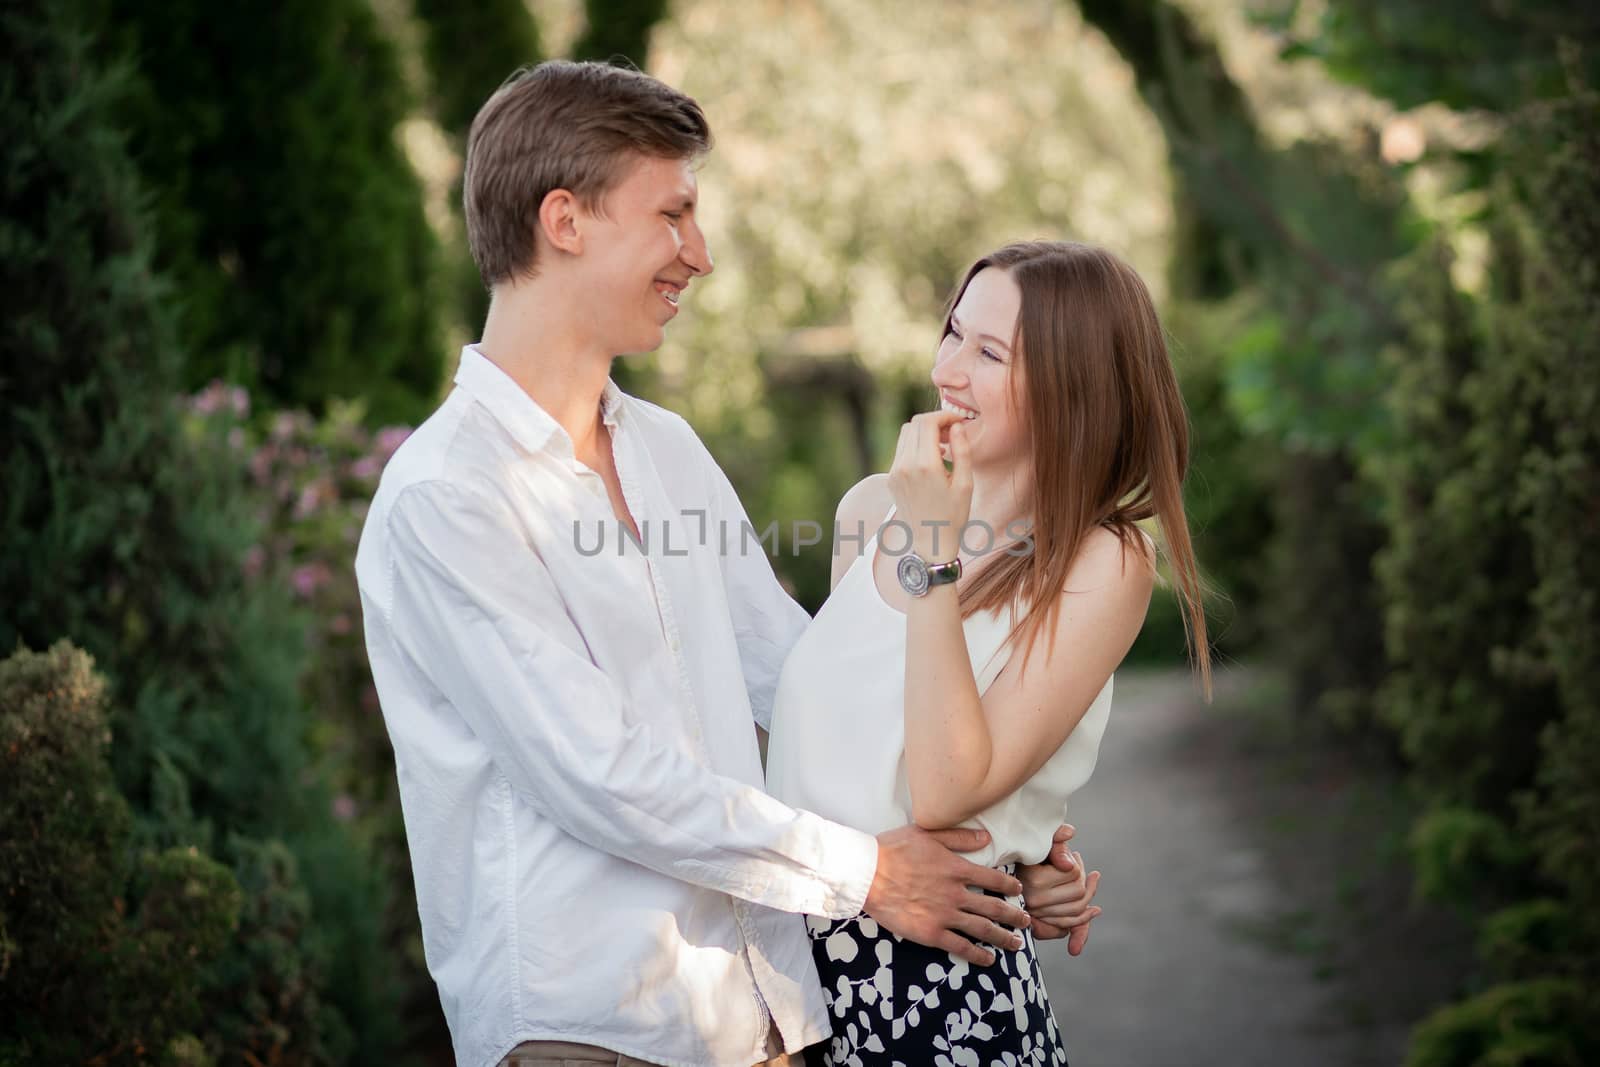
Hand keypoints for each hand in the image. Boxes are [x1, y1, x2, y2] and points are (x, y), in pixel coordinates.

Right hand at [864, 825, 1029, 966]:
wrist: (868, 874)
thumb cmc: (894, 850)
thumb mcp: (927, 833)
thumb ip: (959, 837)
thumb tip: (986, 837)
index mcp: (957, 868)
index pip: (993, 878)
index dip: (1009, 885)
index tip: (1019, 890)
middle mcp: (956, 893)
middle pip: (994, 907)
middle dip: (1014, 915)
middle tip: (1026, 921)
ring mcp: (945, 915)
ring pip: (983, 929)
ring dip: (1003, 938)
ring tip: (1016, 944)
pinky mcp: (931, 933)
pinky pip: (960, 947)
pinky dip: (978, 955)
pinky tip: (989, 959)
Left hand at [888, 410, 971, 561]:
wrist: (931, 543)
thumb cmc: (953, 516)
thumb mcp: (965, 483)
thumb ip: (962, 450)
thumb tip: (956, 426)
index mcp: (924, 465)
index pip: (927, 422)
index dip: (944, 415)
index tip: (958, 422)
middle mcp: (904, 466)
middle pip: (914, 423)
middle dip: (935, 422)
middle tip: (952, 433)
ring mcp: (894, 472)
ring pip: (905, 434)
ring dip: (924, 432)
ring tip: (943, 446)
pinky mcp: (890, 479)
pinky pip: (901, 451)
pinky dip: (915, 446)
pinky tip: (932, 460)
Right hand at [1018, 824, 1101, 955]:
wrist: (1001, 872)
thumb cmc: (1022, 853)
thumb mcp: (1038, 842)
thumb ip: (1055, 842)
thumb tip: (1070, 852)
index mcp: (1034, 880)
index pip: (1073, 872)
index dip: (1076, 862)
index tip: (1070, 855)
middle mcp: (1035, 900)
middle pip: (1079, 892)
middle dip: (1082, 877)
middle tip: (1075, 865)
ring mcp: (1037, 914)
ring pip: (1078, 909)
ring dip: (1086, 894)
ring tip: (1079, 879)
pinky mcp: (1040, 925)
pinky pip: (1069, 925)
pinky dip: (1084, 919)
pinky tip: (1094, 910)